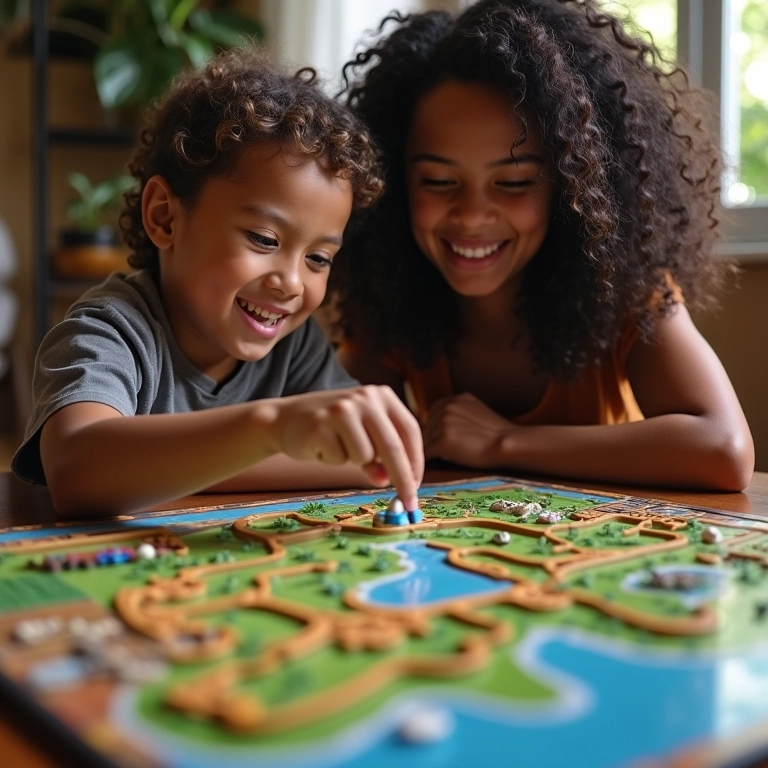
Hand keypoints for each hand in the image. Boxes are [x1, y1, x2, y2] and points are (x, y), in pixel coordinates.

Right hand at [269, 386, 423, 508]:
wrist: (284, 418)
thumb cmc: (331, 428)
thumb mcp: (362, 435)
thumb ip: (379, 454)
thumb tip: (387, 480)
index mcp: (381, 395)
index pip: (409, 431)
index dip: (415, 462)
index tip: (416, 486)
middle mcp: (364, 398)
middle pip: (393, 446)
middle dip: (402, 479)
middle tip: (409, 503)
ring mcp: (342, 409)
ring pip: (366, 456)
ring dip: (353, 461)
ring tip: (337, 446)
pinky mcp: (321, 424)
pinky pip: (340, 459)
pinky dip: (333, 460)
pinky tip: (321, 446)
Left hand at [424, 392, 513, 467]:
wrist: (509, 444)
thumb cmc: (498, 435)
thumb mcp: (478, 411)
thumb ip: (460, 413)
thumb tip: (443, 424)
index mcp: (456, 399)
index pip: (433, 413)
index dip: (437, 428)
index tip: (445, 439)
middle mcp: (446, 407)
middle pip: (427, 427)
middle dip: (433, 439)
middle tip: (449, 451)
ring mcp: (442, 423)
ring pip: (425, 440)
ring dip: (432, 450)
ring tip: (448, 457)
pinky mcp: (441, 441)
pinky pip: (425, 453)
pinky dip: (429, 460)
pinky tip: (439, 464)